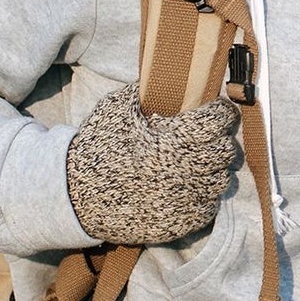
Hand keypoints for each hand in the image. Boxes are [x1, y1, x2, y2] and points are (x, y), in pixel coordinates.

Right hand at [66, 82, 239, 244]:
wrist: (74, 196)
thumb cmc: (97, 146)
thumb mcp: (118, 108)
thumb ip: (151, 92)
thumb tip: (179, 77)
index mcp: (171, 139)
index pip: (219, 121)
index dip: (222, 112)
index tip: (216, 110)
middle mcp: (182, 170)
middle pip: (226, 150)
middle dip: (219, 139)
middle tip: (206, 136)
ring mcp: (183, 200)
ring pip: (221, 178)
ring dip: (213, 168)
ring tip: (195, 160)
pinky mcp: (179, 224)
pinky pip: (209, 206)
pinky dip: (204, 194)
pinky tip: (188, 184)